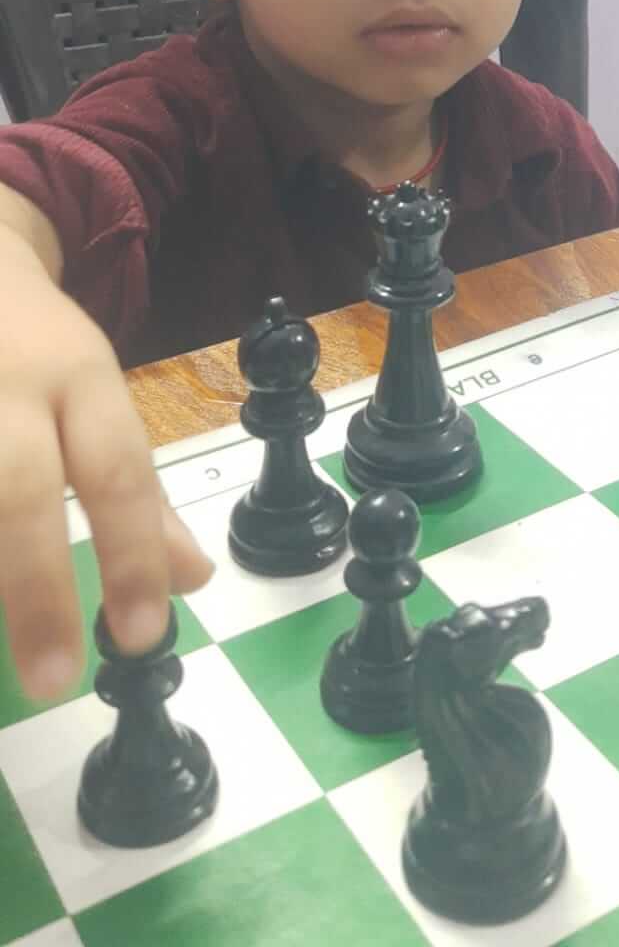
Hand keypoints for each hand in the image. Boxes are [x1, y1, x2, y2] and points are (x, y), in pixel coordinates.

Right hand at [0, 279, 213, 699]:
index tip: (145, 635)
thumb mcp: (97, 395)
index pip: (117, 469)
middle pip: (19, 491)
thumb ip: (138, 489)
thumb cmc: (35, 347)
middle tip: (55, 678)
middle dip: (37, 589)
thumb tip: (194, 578)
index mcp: (77, 374)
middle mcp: (6, 381)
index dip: (134, 554)